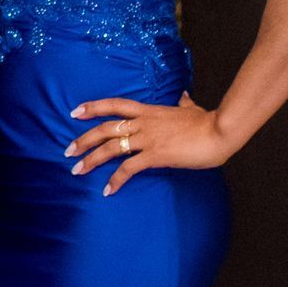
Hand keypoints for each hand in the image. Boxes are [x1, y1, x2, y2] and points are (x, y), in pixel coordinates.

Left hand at [65, 92, 234, 194]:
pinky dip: (115, 179)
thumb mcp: (191, 108)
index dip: (93, 107)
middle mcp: (144, 122)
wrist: (220, 130)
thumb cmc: (208, 121)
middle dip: (84, 139)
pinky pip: (129, 168)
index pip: (115, 105)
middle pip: (105, 128)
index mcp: (149, 111)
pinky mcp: (156, 155)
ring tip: (76, 170)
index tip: (75, 112)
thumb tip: (184, 96)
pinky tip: (107, 190)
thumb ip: (184, 103)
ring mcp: (148, 138)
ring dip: (91, 159)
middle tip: (67, 150)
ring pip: (111, 147)